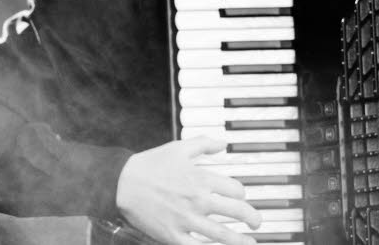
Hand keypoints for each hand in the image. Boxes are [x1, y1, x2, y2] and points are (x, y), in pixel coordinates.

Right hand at [116, 137, 260, 244]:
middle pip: (237, 211)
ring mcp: (186, 219)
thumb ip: (204, 144)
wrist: (122, 183)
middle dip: (252, 219)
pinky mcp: (173, 235)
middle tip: (256, 223)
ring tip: (250, 243)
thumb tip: (223, 144)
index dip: (242, 195)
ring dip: (241, 241)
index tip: (240, 199)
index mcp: (201, 178)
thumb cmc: (150, 165)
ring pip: (223, 235)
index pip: (235, 190)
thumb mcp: (179, 148)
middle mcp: (198, 199)